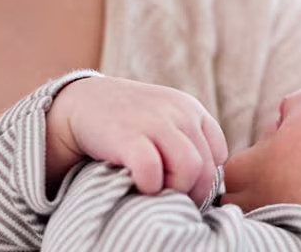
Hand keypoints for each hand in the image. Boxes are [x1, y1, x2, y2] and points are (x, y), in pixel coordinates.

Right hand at [47, 77, 228, 205]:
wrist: (82, 103)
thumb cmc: (128, 121)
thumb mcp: (165, 121)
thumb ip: (188, 143)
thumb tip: (209, 185)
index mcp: (192, 109)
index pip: (219, 155)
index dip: (203, 178)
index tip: (182, 186)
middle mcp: (179, 112)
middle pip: (206, 168)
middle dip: (190, 192)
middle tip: (169, 197)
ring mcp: (154, 122)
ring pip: (189, 169)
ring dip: (174, 190)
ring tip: (155, 190)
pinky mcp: (127, 135)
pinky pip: (152, 171)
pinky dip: (148, 186)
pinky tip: (137, 184)